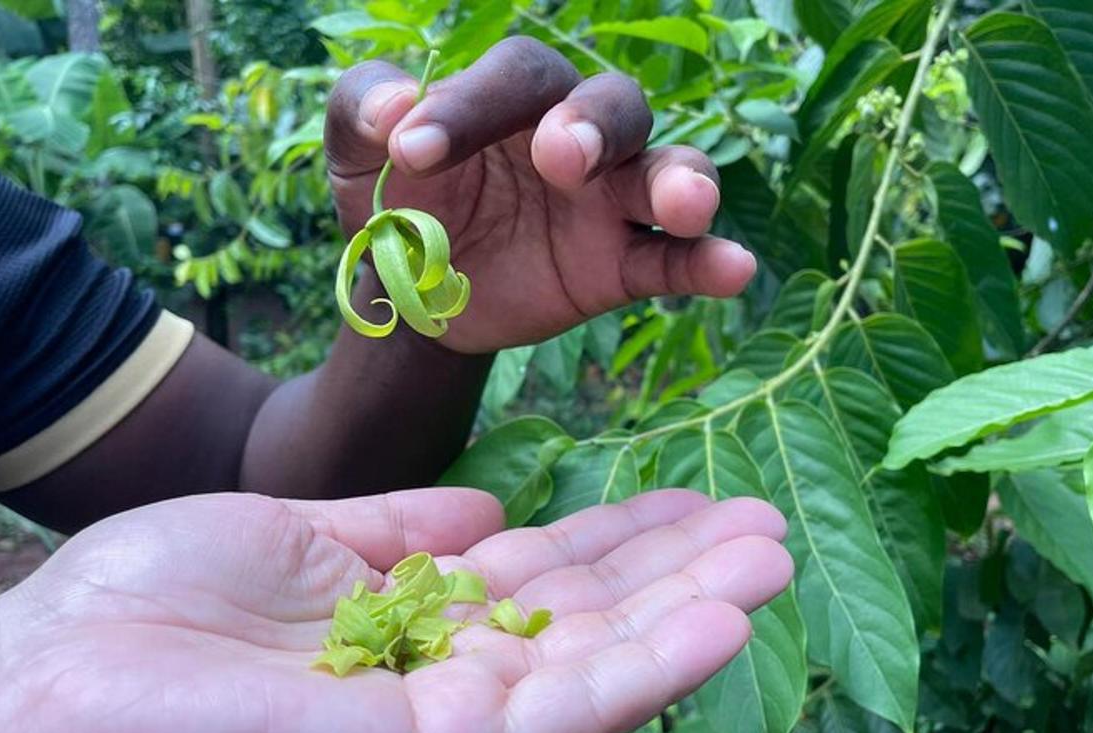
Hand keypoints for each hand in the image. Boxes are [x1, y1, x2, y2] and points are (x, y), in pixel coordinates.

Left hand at [0, 489, 790, 732]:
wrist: (48, 692)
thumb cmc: (150, 613)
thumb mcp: (296, 542)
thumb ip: (401, 532)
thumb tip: (489, 507)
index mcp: (412, 626)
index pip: (546, 578)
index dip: (624, 538)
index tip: (690, 495)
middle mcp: (447, 680)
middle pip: (592, 618)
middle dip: (681, 567)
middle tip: (767, 518)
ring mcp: (454, 725)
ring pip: (605, 662)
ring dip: (697, 607)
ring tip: (774, 550)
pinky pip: (576, 710)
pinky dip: (660, 662)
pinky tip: (730, 612)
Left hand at [325, 37, 757, 353]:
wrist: (415, 295)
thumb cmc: (397, 203)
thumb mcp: (357, 156)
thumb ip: (361, 111)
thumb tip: (396, 106)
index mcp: (513, 98)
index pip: (515, 77)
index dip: (469, 105)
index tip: (410, 152)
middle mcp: (575, 135)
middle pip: (615, 105)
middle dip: (596, 127)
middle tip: (560, 158)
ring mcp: (608, 202)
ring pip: (666, 172)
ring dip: (683, 183)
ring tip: (685, 205)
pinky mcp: (621, 265)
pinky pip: (675, 261)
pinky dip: (708, 263)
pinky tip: (735, 271)